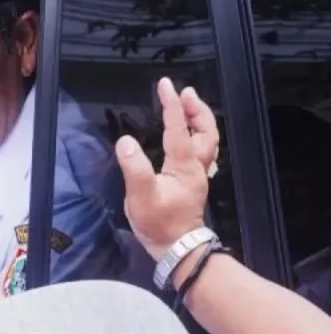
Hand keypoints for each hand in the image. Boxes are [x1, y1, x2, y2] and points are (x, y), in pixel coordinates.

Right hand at [115, 77, 219, 260]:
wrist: (178, 249)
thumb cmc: (159, 223)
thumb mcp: (140, 196)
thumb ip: (134, 168)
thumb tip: (126, 141)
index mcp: (184, 165)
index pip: (178, 128)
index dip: (171, 105)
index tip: (165, 85)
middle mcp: (196, 166)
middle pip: (206, 131)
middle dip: (196, 109)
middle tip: (184, 92)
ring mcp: (198, 175)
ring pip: (208, 141)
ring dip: (200, 120)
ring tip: (188, 106)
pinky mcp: (193, 183)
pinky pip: (203, 151)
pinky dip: (197, 135)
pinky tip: (187, 135)